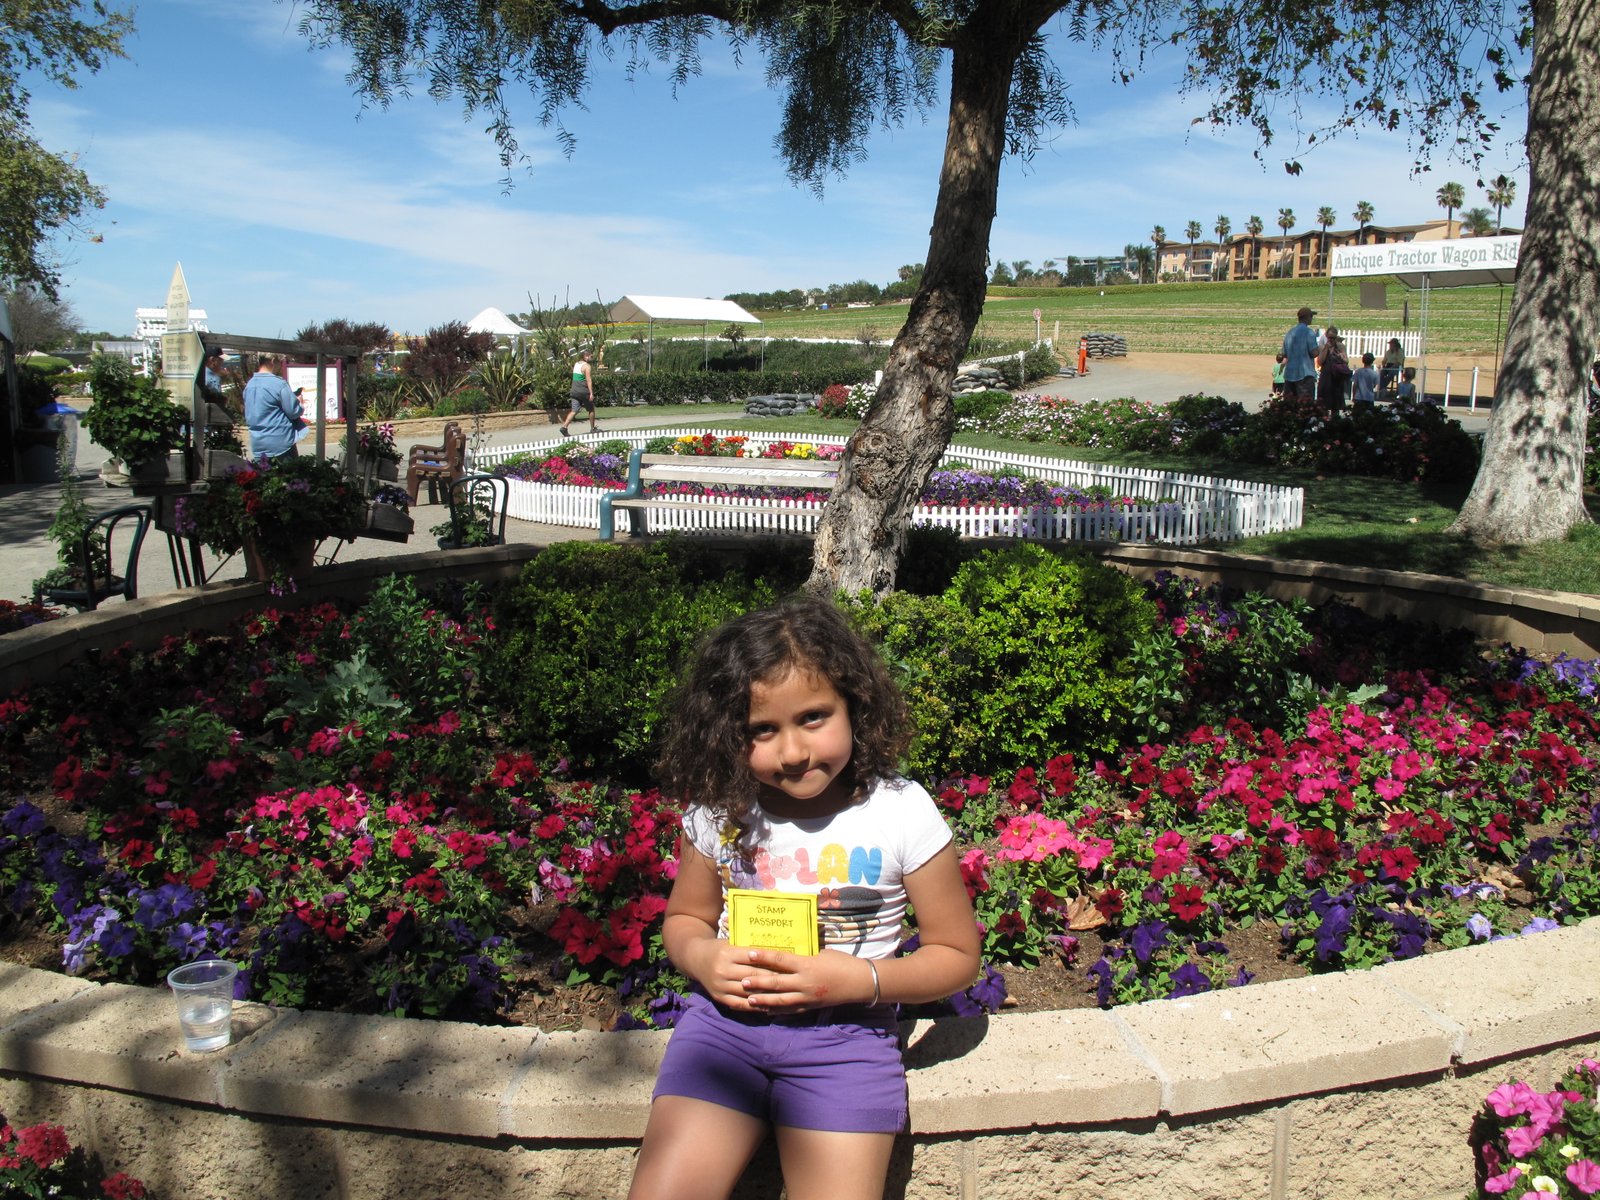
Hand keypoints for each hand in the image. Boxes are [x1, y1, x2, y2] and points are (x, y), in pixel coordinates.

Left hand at [735, 947, 871, 1013]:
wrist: (860, 982)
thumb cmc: (842, 962)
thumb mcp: (823, 952)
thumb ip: (805, 954)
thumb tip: (789, 949)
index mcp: (807, 965)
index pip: (781, 960)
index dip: (764, 957)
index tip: (749, 953)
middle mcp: (805, 982)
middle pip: (777, 983)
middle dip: (758, 982)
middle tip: (742, 981)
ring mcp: (807, 997)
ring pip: (781, 1000)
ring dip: (764, 1000)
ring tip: (749, 999)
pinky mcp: (811, 1006)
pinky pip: (791, 1010)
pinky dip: (777, 1011)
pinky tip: (765, 1011)